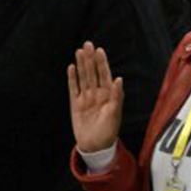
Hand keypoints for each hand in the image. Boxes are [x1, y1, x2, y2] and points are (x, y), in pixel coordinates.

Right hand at [68, 41, 124, 155]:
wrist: (95, 146)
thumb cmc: (108, 131)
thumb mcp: (115, 113)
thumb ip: (117, 96)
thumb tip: (119, 79)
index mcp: (108, 94)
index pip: (104, 74)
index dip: (102, 62)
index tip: (99, 50)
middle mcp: (97, 93)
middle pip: (92, 72)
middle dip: (90, 59)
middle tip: (87, 44)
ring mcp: (86, 98)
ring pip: (83, 77)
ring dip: (81, 65)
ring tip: (79, 51)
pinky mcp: (76, 104)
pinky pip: (73, 88)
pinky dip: (72, 78)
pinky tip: (71, 67)